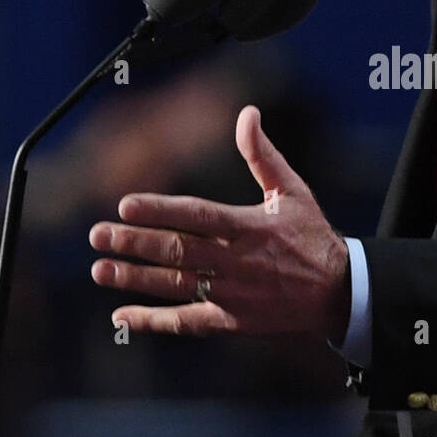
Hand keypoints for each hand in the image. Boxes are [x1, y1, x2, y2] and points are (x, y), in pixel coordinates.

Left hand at [89, 104, 350, 341]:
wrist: (338, 293)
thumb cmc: (312, 237)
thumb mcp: (293, 191)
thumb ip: (262, 154)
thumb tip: (247, 113)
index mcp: (250, 228)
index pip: (197, 216)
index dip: (160, 210)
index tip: (125, 204)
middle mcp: (237, 263)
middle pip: (177, 252)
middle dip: (135, 243)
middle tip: (99, 236)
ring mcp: (232, 295)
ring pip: (174, 286)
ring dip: (135, 278)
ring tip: (100, 269)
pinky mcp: (231, 322)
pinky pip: (186, 323)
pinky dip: (152, 321)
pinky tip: (122, 316)